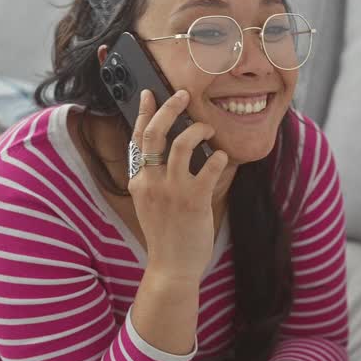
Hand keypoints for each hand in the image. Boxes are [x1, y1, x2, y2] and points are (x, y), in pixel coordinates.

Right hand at [129, 89, 229, 279]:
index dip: (143, 113)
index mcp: (139, 181)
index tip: (149, 94)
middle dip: (169, 108)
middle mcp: (152, 182)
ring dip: (198, 130)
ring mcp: (172, 191)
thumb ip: (152, 179)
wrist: (171, 267)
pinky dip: (218, 158)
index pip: (137, 139)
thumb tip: (165, 152)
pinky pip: (209, 167)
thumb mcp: (149, 203)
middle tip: (183, 95)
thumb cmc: (165, 235)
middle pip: (156, 134)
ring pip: (182, 144)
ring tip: (209, 128)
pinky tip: (222, 158)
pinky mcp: (194, 200)